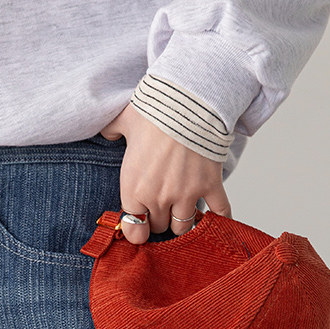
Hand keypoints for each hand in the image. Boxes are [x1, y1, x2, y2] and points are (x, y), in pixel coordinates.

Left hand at [100, 103, 231, 244]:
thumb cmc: (155, 109)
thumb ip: (112, 130)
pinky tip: (218, 222)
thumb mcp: (123, 121)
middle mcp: (159, 198)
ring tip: (181, 211)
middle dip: (159, 220)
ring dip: (182, 222)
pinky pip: (219, 212)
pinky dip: (221, 219)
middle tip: (160, 208)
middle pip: (159, 227)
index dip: (136, 227)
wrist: (190, 98)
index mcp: (134, 189)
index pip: (134, 229)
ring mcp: (186, 194)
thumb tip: (109, 131)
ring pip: (184, 227)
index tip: (140, 221)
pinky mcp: (211, 185)